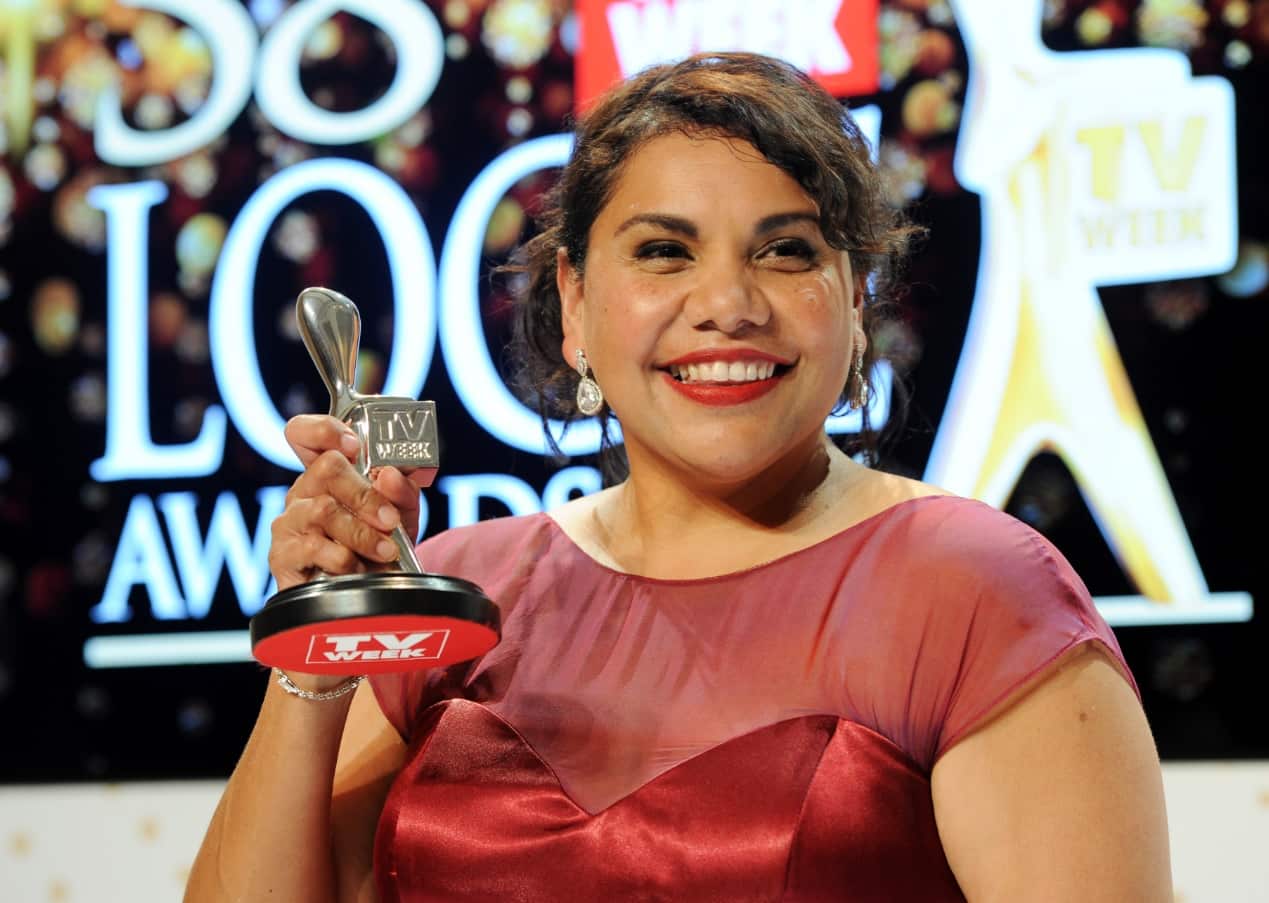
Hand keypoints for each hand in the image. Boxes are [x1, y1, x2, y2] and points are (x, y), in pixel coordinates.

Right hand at [268, 414, 431, 592]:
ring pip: (323, 510)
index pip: (305, 433)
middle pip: (325, 468)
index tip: (352, 444)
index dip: (324, 429)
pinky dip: (345, 558)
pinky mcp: (282, 555)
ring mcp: (290, 522)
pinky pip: (313, 547)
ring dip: (362, 533)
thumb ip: (403, 491)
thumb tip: (390, 476)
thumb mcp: (403, 514)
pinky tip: (357, 567)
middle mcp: (304, 492)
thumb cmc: (381, 547)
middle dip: (365, 494)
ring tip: (386, 551)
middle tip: (390, 519)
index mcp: (328, 473)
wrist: (372, 595)